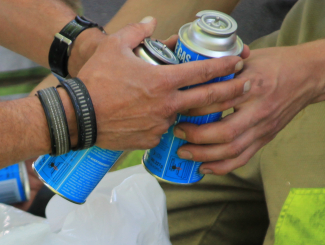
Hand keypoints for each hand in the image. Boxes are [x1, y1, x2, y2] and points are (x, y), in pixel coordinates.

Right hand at [77, 18, 248, 150]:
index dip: (224, 66)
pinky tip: (160, 119)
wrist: (78, 117)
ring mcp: (160, 126)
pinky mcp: (149, 140)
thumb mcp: (114, 47)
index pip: (203, 72)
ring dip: (193, 110)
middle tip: (247, 86)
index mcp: (163, 81)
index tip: (239, 62)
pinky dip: (165, 124)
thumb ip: (137, 32)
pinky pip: (164, 131)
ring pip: (183, 117)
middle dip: (232, 92)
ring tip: (198, 104)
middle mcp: (167, 105)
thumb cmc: (95, 82)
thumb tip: (151, 23)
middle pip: (208, 99)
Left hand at [171, 42, 324, 174]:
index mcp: (253, 84)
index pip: (218, 99)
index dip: (194, 107)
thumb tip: (193, 72)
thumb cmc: (276, 63)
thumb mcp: (250, 58)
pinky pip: (243, 158)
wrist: (310, 75)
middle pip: (225, 131)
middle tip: (177, 132)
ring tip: (184, 153)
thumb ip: (224, 68)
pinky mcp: (266, 137)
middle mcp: (259, 108)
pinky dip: (222, 167)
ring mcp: (264, 126)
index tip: (177, 107)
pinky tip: (204, 167)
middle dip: (197, 136)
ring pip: (232, 149)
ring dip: (205, 155)